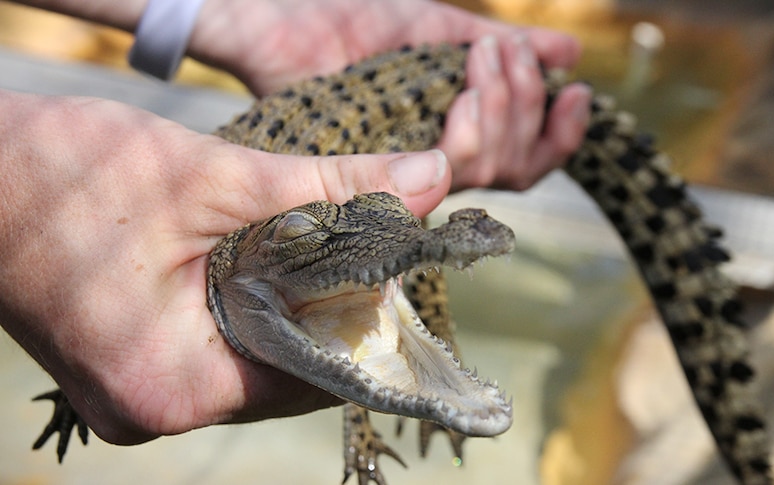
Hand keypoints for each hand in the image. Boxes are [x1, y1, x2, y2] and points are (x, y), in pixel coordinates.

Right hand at [0, 91, 450, 444]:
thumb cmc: (63, 175)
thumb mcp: (216, 177)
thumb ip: (330, 188)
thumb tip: (429, 181)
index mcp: (174, 386)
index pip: (315, 376)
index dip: (363, 319)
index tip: (390, 264)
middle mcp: (154, 412)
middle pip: (286, 374)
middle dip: (326, 311)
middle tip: (357, 246)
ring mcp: (136, 397)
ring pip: (253, 363)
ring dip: (286, 309)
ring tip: (307, 248)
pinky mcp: (126, 370)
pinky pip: (215, 353)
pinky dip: (246, 312)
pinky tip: (258, 265)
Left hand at [191, 0, 591, 190]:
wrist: (289, 17)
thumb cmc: (357, 22)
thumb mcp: (441, 29)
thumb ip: (502, 47)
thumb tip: (571, 53)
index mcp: (458, 131)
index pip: (526, 158)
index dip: (561, 136)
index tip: (576, 92)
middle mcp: (438, 161)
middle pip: (516, 168)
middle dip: (527, 107)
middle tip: (508, 51)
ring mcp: (409, 171)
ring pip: (488, 169)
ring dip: (506, 109)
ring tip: (488, 54)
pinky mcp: (380, 176)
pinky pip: (448, 170)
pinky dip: (472, 132)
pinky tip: (469, 93)